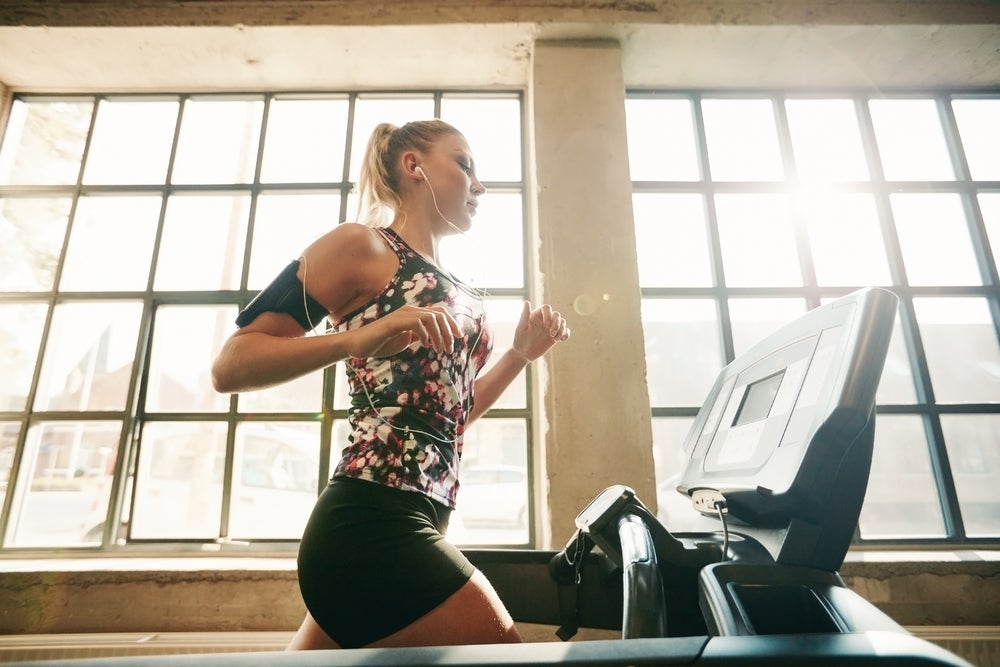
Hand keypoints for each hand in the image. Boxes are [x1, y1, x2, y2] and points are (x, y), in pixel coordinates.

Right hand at [343, 305, 463, 358]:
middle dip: (449, 331)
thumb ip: (418, 337)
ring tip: (439, 350)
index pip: (439, 311)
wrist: (358, 345)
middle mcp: (409, 310)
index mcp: (413, 314)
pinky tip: (425, 346)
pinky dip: (425, 334)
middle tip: (450, 349)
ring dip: (439, 335)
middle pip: (439, 313)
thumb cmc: (380, 343)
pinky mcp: (393, 322)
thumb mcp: (405, 341)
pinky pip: (416, 323)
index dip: (451, 322)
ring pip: (430, 317)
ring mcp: (401, 315)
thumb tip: (432, 339)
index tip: (458, 337)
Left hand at [510, 302, 570, 362]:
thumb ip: (524, 315)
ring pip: (562, 321)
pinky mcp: (555, 336)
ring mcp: (551, 328)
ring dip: (561, 329)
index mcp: (536, 315)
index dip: (548, 314)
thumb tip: (526, 302)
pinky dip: (566, 334)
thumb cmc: (519, 340)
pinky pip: (565, 331)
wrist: (523, 354)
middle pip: (556, 314)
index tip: (546, 325)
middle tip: (551, 334)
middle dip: (557, 323)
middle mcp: (545, 320)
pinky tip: (561, 339)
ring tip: (555, 338)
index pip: (547, 308)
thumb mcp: (521, 328)